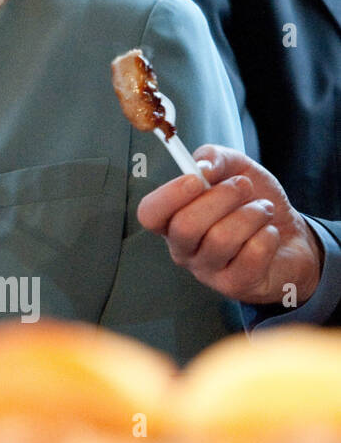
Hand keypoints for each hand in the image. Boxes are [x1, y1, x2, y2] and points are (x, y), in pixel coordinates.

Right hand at [137, 145, 322, 305]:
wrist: (292, 237)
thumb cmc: (253, 202)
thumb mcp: (235, 169)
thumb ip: (214, 158)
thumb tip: (202, 167)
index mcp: (172, 219)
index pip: (149, 213)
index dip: (169, 196)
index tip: (197, 179)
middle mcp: (183, 248)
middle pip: (186, 226)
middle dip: (222, 197)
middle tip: (244, 186)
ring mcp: (207, 270)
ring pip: (221, 239)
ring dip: (252, 215)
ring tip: (263, 210)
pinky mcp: (235, 284)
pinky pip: (251, 254)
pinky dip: (267, 235)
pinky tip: (268, 234)